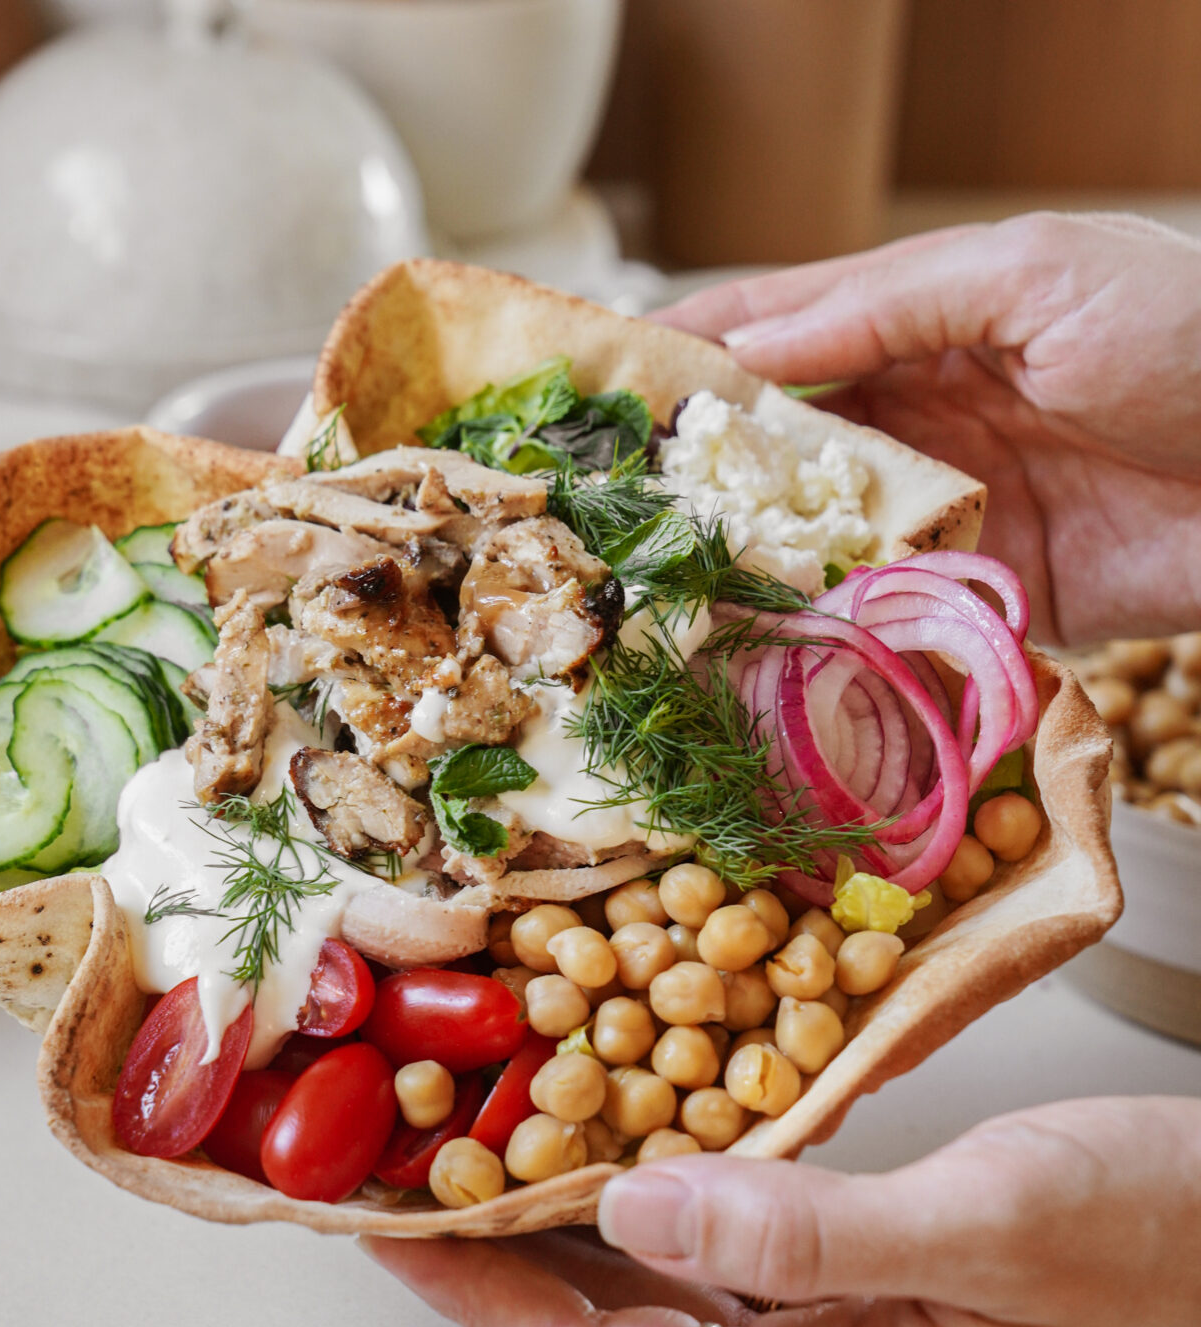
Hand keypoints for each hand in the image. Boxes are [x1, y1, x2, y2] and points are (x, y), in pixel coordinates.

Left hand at [363, 1096, 1200, 1326]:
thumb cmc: (1162, 1253)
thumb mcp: (986, 1229)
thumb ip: (805, 1235)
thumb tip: (630, 1213)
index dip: (477, 1294)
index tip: (385, 1227)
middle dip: (490, 1255)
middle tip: (404, 1173)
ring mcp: (835, 1324)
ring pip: (652, 1282)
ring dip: (558, 1216)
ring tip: (477, 1144)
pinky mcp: (863, 1267)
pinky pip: (721, 1233)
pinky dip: (651, 1182)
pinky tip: (620, 1130)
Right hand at [651, 213, 1200, 645]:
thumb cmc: (1189, 333)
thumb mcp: (1032, 276)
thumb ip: (886, 302)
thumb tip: (744, 347)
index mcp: (917, 324)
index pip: (773, 332)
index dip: (684, 354)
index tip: (598, 384)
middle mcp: (910, 421)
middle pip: (773, 447)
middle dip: (692, 470)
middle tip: (602, 498)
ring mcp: (934, 514)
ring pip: (806, 536)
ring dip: (736, 556)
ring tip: (648, 576)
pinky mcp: (968, 596)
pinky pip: (871, 611)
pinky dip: (811, 626)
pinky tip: (747, 637)